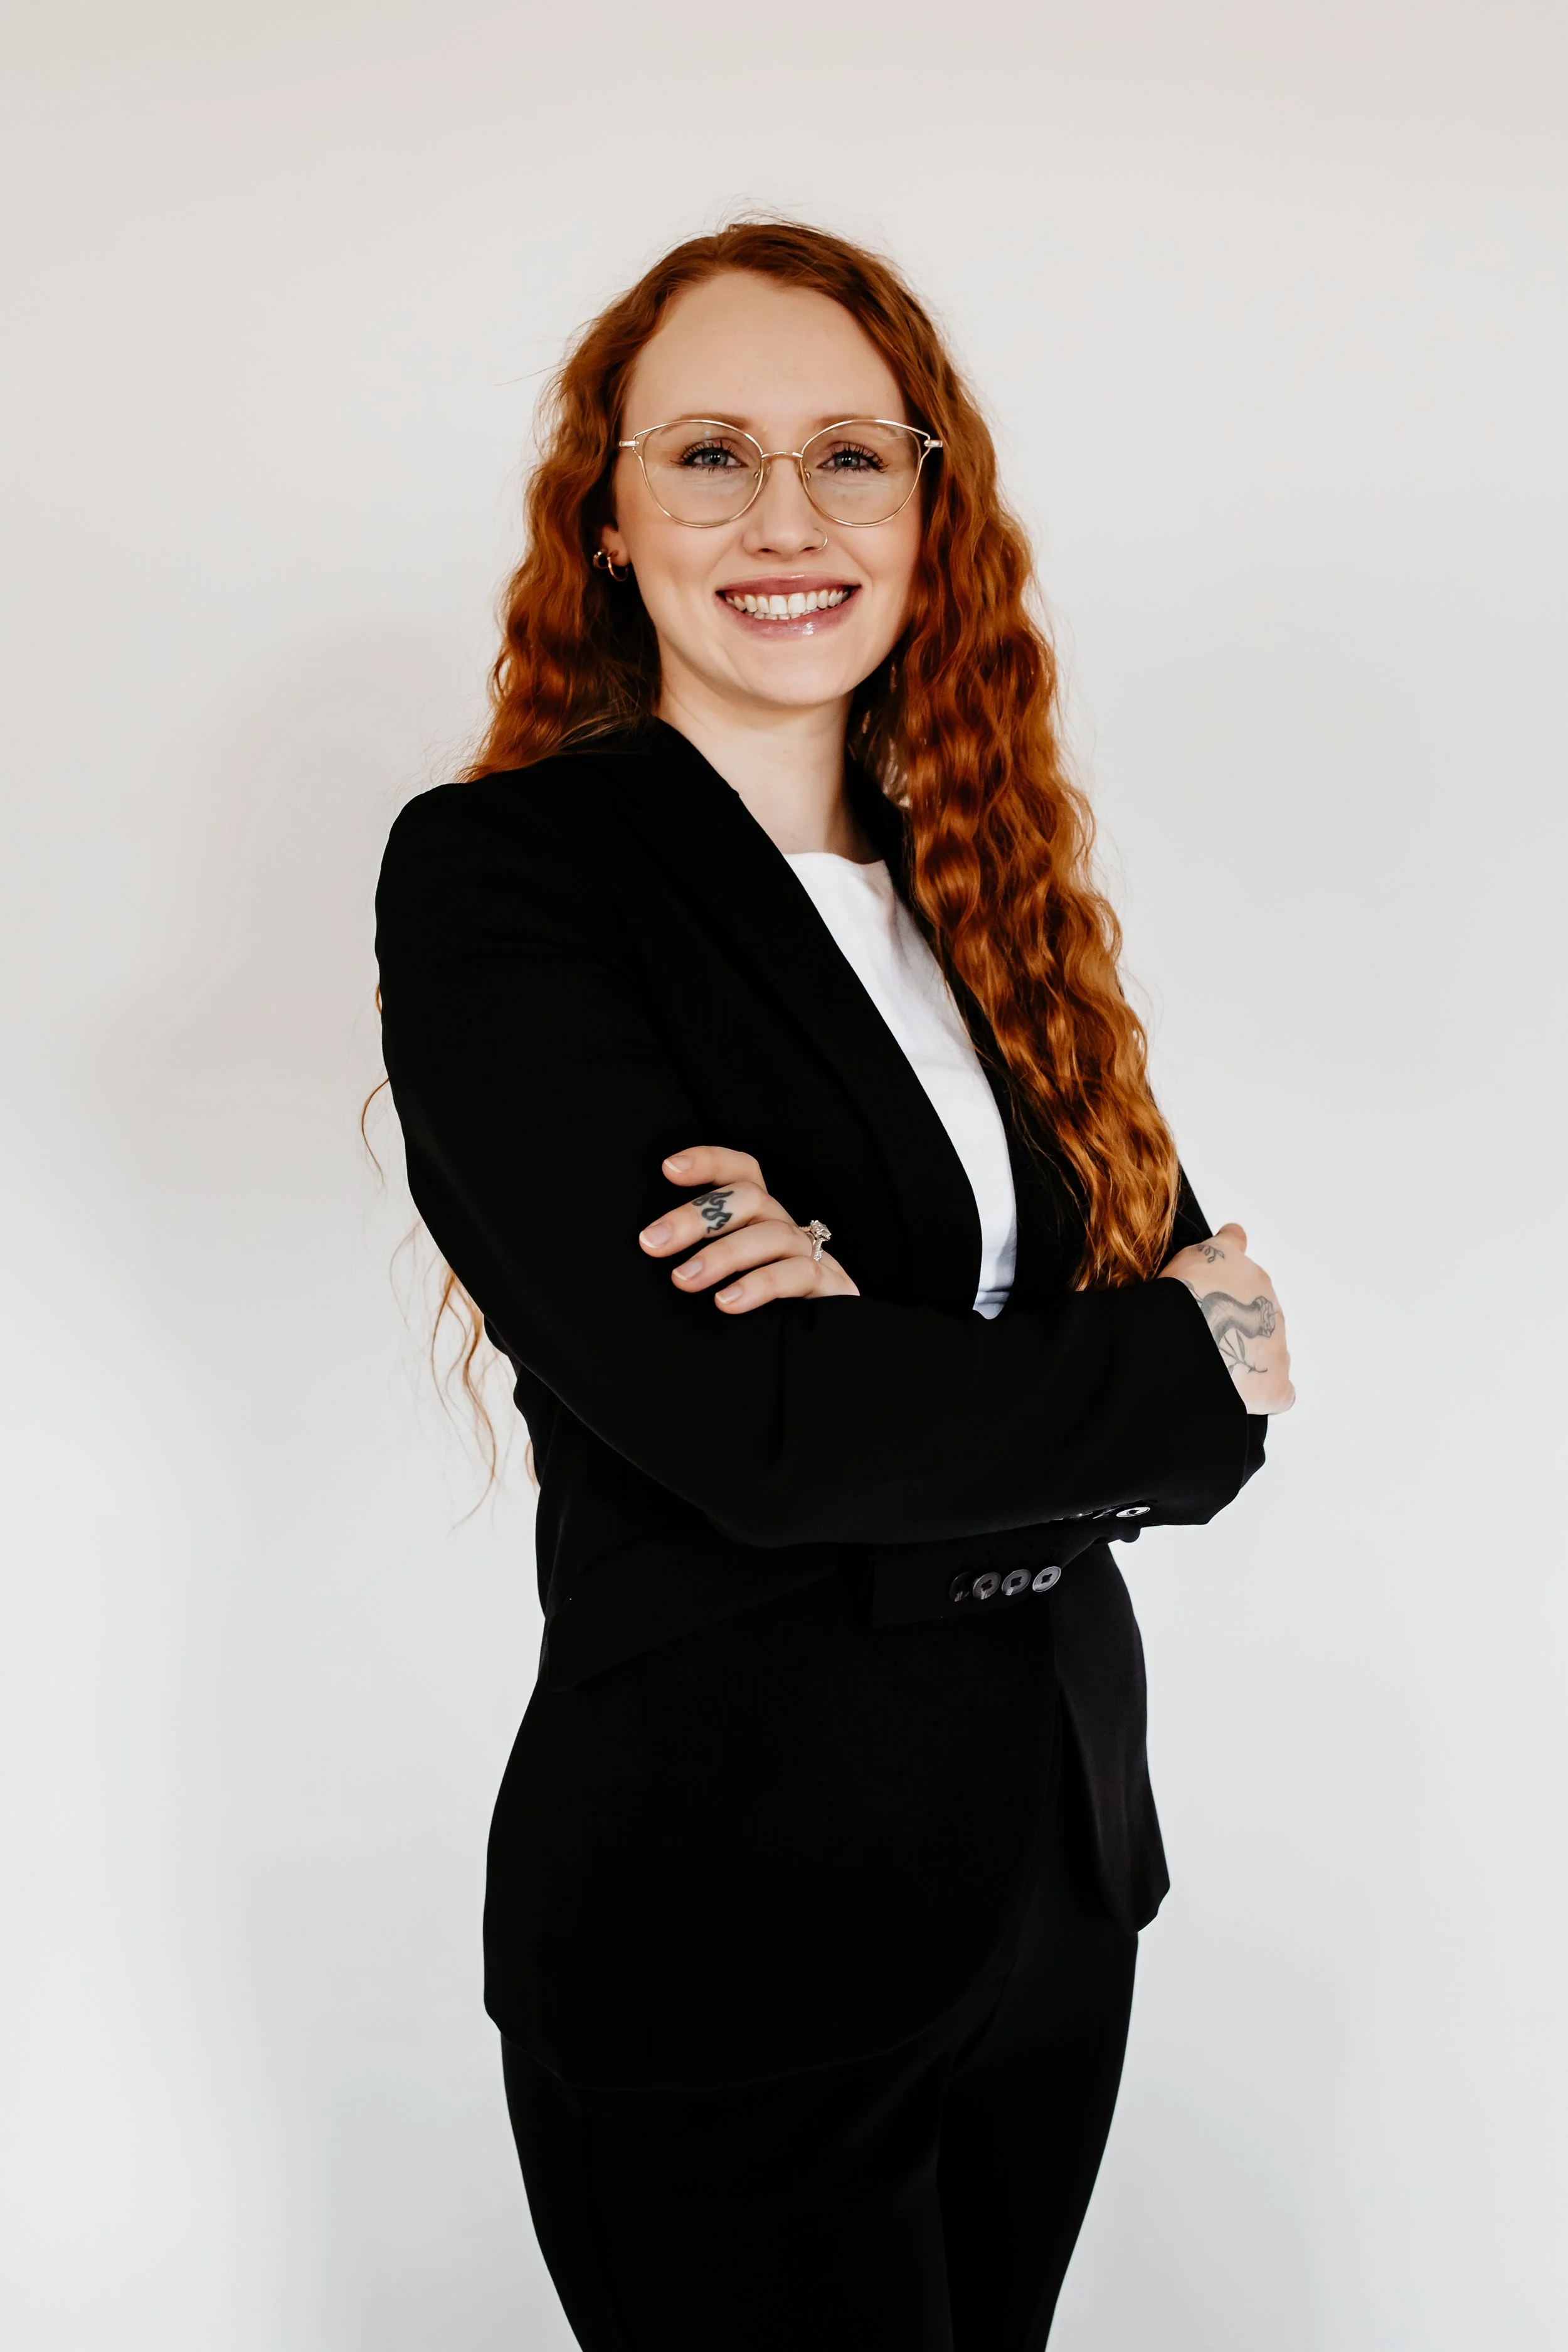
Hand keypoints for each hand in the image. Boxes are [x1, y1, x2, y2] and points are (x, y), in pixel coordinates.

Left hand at [638, 1145, 859, 1314]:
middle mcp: (785, 1228)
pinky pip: (799, 1274)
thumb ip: (697, 1259)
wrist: (824, 1356)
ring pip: (772, 1235)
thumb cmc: (760, 1311)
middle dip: (697, 1217)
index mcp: (759, 1218)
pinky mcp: (832, 1288)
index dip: (710, 1162)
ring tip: (683, 1280)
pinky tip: (726, 1302)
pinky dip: (760, 1285)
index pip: (742, 1172)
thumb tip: (651, 1247)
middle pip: (751, 1198)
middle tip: (653, 1243)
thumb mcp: (726, 1277)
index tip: (669, 1168)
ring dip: (723, 1255)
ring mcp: (812, 1255)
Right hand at [1159, 1222, 1294, 1413]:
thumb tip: (1233, 1235)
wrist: (1191, 1335)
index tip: (1225, 1283)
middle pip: (1257, 1314)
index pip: (1246, 1267)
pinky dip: (1263, 1393)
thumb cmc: (1184, 1295)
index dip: (1233, 1279)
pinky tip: (1241, 1395)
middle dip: (1238, 1324)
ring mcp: (1275, 1346)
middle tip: (1205, 1335)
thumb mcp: (1194, 1254)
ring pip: (1268, 1350)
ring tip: (1215, 1366)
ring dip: (1248, 1356)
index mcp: (1248, 1274)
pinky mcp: (1274, 1384)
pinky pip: (1278, 1391)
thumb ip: (1212, 1254)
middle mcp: (1267, 1305)